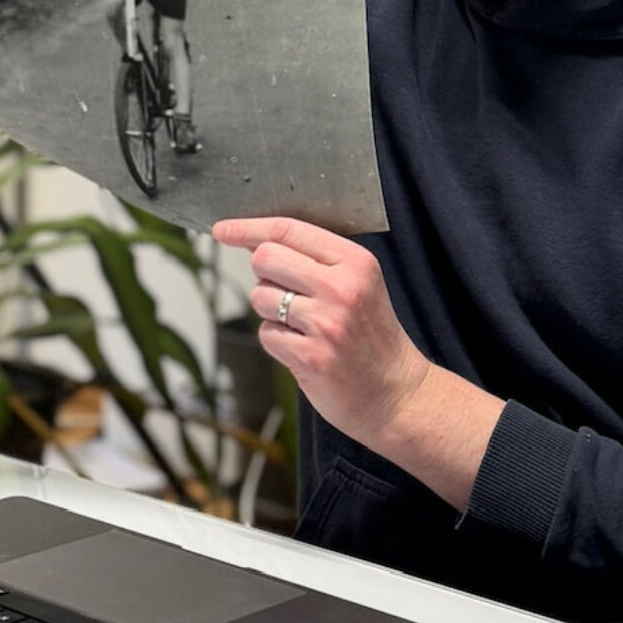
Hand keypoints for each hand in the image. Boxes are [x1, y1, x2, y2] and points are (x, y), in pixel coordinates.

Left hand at [212, 216, 505, 508]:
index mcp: (356, 262)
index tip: (223, 230)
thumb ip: (317, 261)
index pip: (289, 229)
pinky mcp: (311, 357)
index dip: (248, 227)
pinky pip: (267, 334)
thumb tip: (257, 243)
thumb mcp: (360, 285)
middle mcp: (342, 288)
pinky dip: (277, 341)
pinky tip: (304, 349)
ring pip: (260, 297)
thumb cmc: (373, 337)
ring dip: (271, 311)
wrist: (399, 394)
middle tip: (284, 291)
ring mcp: (326, 323)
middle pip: (266, 258)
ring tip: (303, 326)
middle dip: (264, 274)